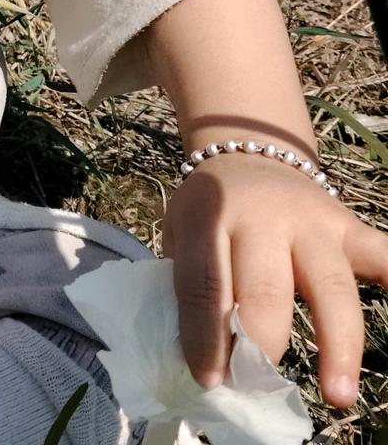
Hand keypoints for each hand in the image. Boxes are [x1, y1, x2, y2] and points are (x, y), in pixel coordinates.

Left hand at [163, 151, 387, 408]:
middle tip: (258, 387)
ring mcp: (311, 221)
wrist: (249, 156)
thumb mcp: (181, 233)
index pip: (205, 283)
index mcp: (211, 217)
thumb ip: (187, 285)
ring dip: (336, 344)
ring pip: (331, 286)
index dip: (206, 335)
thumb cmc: (209, 212)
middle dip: (262, 345)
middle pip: (267, 288)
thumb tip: (199, 360)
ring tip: (336, 394)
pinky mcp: (348, 227)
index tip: (211, 381)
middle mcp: (263, 217)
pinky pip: (383, 255)